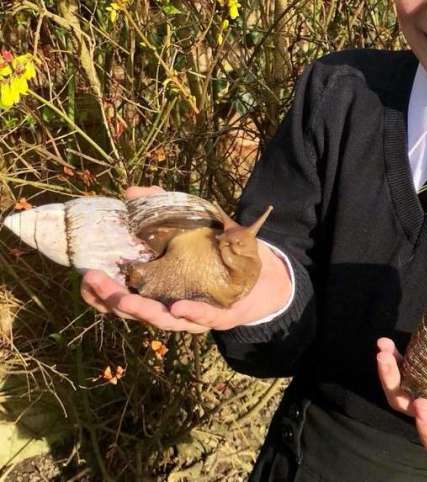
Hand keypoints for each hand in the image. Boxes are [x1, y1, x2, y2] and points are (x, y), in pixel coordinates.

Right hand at [80, 185, 291, 332]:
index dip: (98, 292)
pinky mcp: (217, 316)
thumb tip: (133, 191)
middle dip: (110, 297)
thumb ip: (164, 208)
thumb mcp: (192, 225)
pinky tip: (177, 307)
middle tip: (91, 280)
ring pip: (160, 319)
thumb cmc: (218, 253)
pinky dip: (190, 313)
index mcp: (156, 288)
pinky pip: (202, 318)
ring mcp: (190, 315)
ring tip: (123, 300)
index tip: (83, 277)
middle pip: (132, 309)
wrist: (261, 275)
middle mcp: (167, 306)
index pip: (119, 295)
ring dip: (140, 310)